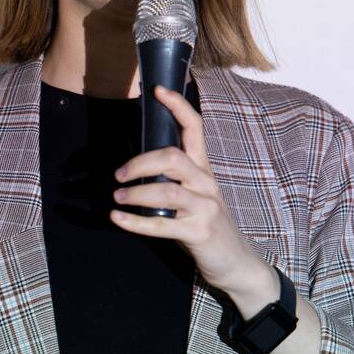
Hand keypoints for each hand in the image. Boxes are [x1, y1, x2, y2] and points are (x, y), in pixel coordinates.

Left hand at [110, 86, 276, 312]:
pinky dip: (135, 222)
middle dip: (141, 162)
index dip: (177, 106)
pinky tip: (118, 219)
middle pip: (173, 157)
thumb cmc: (207, 225)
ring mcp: (205, 208)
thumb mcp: (195, 195)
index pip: (195, 128)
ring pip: (167, 190)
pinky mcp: (199, 232)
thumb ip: (174, 179)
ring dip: (136, 193)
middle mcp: (206, 183)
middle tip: (119, 175)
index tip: (157, 90)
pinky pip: (162, 224)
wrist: (236, 263)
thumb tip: (138, 165)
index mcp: (204, 170)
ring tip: (117, 198)